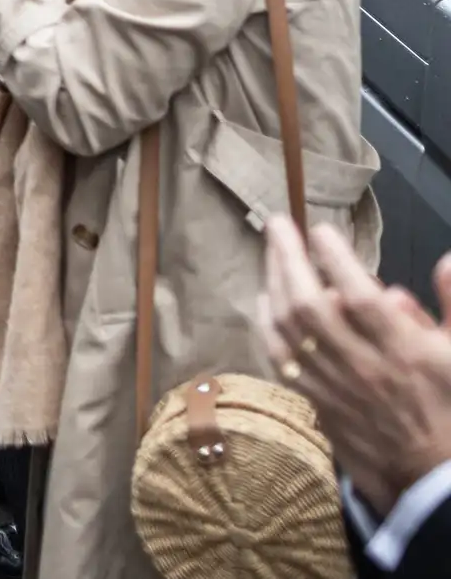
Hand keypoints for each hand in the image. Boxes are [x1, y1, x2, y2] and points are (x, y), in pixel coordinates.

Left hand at [261, 218, 450, 517]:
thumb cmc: (449, 405)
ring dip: (274, 282)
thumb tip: (446, 260)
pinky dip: (267, 322)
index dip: (338, 260)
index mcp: (405, 352)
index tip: (322, 230)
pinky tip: (265, 298)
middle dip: (290, 259)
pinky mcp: (315, 398)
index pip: (363, 298)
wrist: (429, 473)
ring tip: (272, 250)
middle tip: (279, 224)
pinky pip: (280, 356)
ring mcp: (334, 384)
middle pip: (312, 305)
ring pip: (289, 327)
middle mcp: (363, 366)